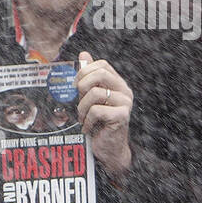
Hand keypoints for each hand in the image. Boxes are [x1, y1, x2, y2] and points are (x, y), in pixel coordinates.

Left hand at [76, 51, 132, 176]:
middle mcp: (124, 90)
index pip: (102, 64)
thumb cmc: (98, 122)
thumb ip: (88, 77)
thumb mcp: (90, 98)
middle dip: (82, 87)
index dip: (84, 71)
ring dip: (82, 108)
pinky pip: (96, 111)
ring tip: (83, 118)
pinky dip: (86, 121)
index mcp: (118, 83)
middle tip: (78, 101)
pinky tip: (88, 128)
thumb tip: (83, 54)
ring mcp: (125, 103)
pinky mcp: (122, 116)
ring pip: (94, 94)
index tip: (76, 86)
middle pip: (99, 75)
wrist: (108, 148)